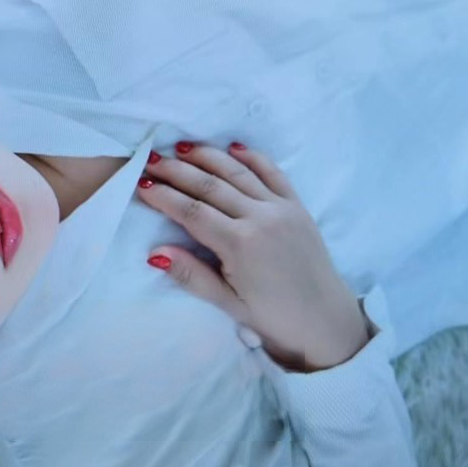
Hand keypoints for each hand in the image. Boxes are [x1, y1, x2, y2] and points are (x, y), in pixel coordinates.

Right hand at [135, 141, 368, 370]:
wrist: (326, 320)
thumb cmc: (273, 317)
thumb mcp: (228, 304)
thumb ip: (192, 276)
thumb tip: (155, 253)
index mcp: (240, 245)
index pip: (191, 211)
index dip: (163, 196)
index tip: (141, 184)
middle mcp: (260, 218)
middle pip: (210, 185)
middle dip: (177, 171)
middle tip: (152, 160)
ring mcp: (281, 208)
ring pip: (237, 172)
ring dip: (208, 156)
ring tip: (181, 147)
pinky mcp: (297, 206)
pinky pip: (272, 172)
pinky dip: (251, 157)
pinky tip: (232, 147)